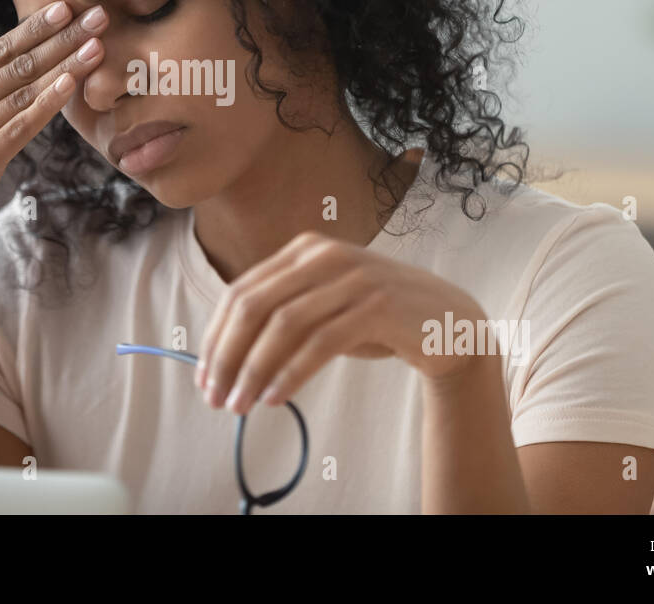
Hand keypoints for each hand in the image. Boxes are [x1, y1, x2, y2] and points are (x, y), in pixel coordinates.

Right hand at [0, 0, 109, 272]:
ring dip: (65, 65)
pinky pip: (20, 128)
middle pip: (16, 64)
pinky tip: (71, 85)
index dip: (34, 27)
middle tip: (98, 14)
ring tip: (97, 45)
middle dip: (61, 37)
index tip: (66, 5)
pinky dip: (46, 104)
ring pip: (23, 91)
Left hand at [194, 230, 486, 413]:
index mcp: (304, 249)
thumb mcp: (324, 305)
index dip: (215, 337)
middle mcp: (324, 254)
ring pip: (283, 325)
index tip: (203, 377)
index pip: (240, 292)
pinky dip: (291, 373)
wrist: (450, 321)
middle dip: (226, 355)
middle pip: (254, 306)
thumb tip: (225, 357)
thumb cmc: (377, 318)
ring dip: (254, 369)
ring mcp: (353, 277)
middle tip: (215, 396)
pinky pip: (320, 342)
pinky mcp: (377, 305)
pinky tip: (275, 397)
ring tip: (240, 404)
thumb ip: (282, 315)